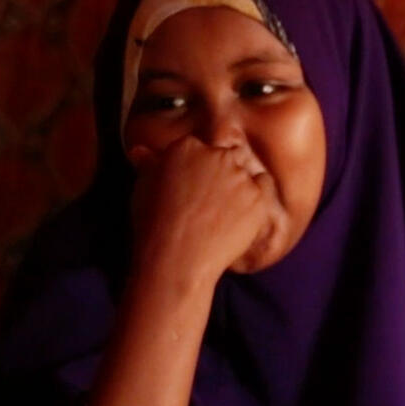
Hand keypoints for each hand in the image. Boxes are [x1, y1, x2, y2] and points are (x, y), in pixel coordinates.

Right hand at [127, 137, 276, 283]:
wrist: (177, 258)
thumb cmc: (154, 225)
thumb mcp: (143, 189)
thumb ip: (149, 165)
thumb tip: (140, 151)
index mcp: (185, 147)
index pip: (198, 148)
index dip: (196, 169)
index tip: (192, 188)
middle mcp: (215, 155)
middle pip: (225, 156)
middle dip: (219, 174)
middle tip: (208, 202)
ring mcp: (239, 175)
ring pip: (245, 172)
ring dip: (237, 186)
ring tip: (222, 213)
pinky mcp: (257, 196)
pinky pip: (264, 186)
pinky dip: (257, 196)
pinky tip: (242, 213)